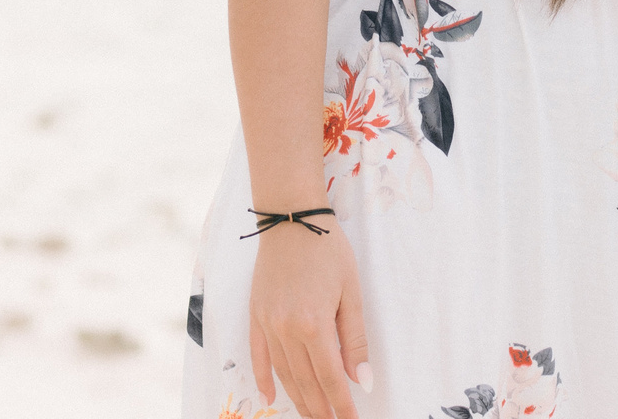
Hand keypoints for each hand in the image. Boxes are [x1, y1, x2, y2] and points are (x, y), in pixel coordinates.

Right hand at [250, 219, 371, 418]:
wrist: (291, 220)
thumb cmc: (328, 250)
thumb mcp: (351, 292)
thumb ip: (354, 340)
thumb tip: (362, 380)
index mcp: (313, 324)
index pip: (329, 377)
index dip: (341, 403)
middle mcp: (286, 330)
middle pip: (305, 381)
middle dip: (320, 408)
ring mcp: (267, 324)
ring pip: (283, 374)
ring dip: (298, 399)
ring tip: (312, 416)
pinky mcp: (255, 316)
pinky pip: (258, 356)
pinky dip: (264, 379)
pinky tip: (270, 396)